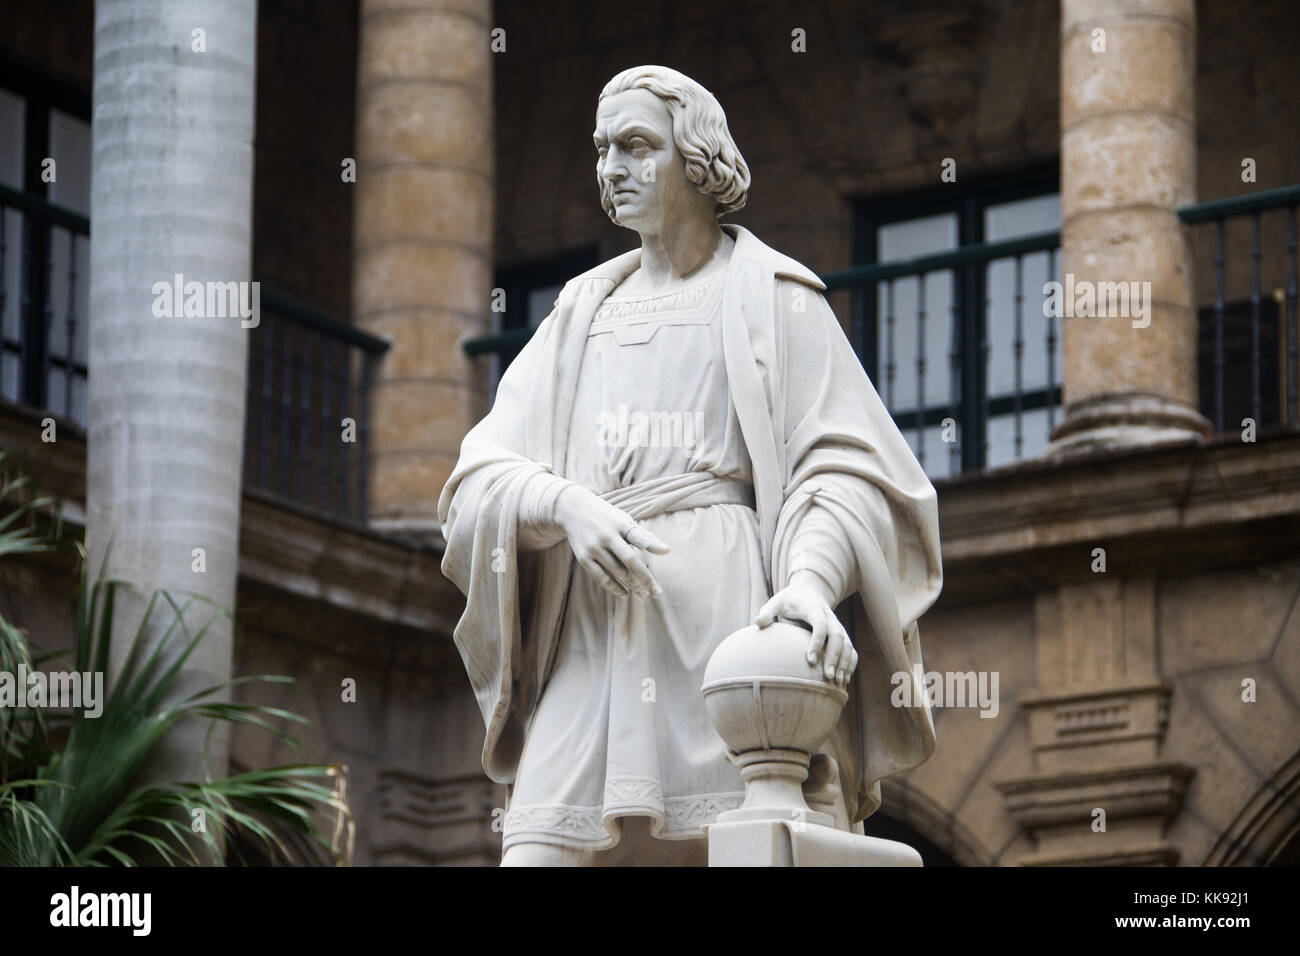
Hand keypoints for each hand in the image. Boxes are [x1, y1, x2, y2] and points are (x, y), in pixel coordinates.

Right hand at [554, 485, 669, 598]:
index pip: (638, 536)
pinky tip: (625, 594)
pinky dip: (614, 588)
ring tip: (643, 594)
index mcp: (620, 524)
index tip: (665, 552)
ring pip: (616, 572)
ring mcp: (594, 547)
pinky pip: (601, 577)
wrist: (573, 510)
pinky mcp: (583, 558)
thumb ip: (644, 536)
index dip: (651, 544)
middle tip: (655, 593)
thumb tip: (667, 551)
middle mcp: (607, 536)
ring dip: (632, 585)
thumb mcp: (624, 521)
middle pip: (630, 560)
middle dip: (644, 578)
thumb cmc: (607, 518)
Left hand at [754, 570, 856, 687]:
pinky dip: (850, 663)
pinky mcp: (841, 633)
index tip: (810, 660)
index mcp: (814, 608)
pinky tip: (844, 679)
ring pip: (847, 643)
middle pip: (838, 636)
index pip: (820, 624)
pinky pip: (850, 648)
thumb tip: (758, 623)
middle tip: (827, 676)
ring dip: (844, 662)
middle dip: (834, 656)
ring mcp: (837, 625)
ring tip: (837, 682)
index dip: (817, 641)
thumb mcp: (776, 602)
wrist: (809, 591)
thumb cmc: (789, 600)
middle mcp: (830, 616)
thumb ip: (767, 612)